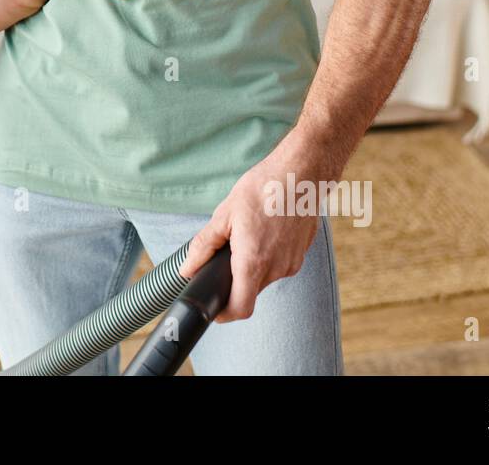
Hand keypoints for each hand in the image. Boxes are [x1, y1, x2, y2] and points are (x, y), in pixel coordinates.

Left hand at [177, 143, 324, 321]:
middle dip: (235, 280)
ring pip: (265, 278)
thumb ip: (204, 246)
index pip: (241, 309)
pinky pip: (279, 265)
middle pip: (250, 292)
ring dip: (251, 266)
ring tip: (247, 236)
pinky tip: (264, 232)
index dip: (225, 314)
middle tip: (225, 254)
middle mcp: (276, 268)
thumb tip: (186, 269)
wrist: (302, 173)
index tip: (214, 307)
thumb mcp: (224, 214)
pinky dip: (267, 257)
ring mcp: (292, 263)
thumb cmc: (263, 188)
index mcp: (253, 261)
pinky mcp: (301, 254)